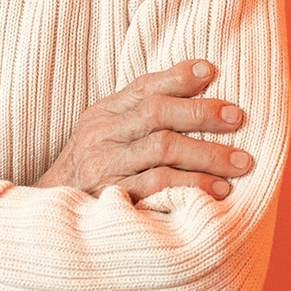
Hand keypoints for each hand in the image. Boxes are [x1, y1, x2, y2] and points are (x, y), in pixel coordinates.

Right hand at [35, 60, 251, 201]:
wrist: (51, 220)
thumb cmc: (92, 174)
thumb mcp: (107, 136)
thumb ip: (139, 115)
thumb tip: (197, 86)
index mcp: (102, 114)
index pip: (144, 87)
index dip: (179, 76)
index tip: (212, 71)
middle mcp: (101, 135)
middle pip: (158, 113)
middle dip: (203, 113)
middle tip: (239, 119)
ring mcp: (105, 166)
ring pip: (164, 147)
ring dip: (208, 154)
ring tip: (240, 163)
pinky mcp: (113, 197)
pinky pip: (160, 184)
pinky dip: (193, 185)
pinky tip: (218, 190)